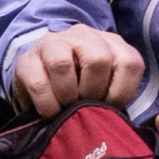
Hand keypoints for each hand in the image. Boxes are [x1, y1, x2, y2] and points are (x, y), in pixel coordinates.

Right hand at [11, 25, 146, 115]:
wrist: (42, 81)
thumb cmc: (81, 89)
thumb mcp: (106, 88)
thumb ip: (117, 95)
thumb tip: (116, 121)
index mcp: (111, 44)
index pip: (130, 63)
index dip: (121, 92)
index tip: (109, 106)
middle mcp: (85, 36)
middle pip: (98, 59)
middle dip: (93, 91)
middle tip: (85, 106)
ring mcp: (54, 43)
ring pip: (62, 63)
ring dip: (67, 95)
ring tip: (66, 107)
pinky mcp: (28, 59)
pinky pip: (38, 83)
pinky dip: (47, 104)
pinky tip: (50, 111)